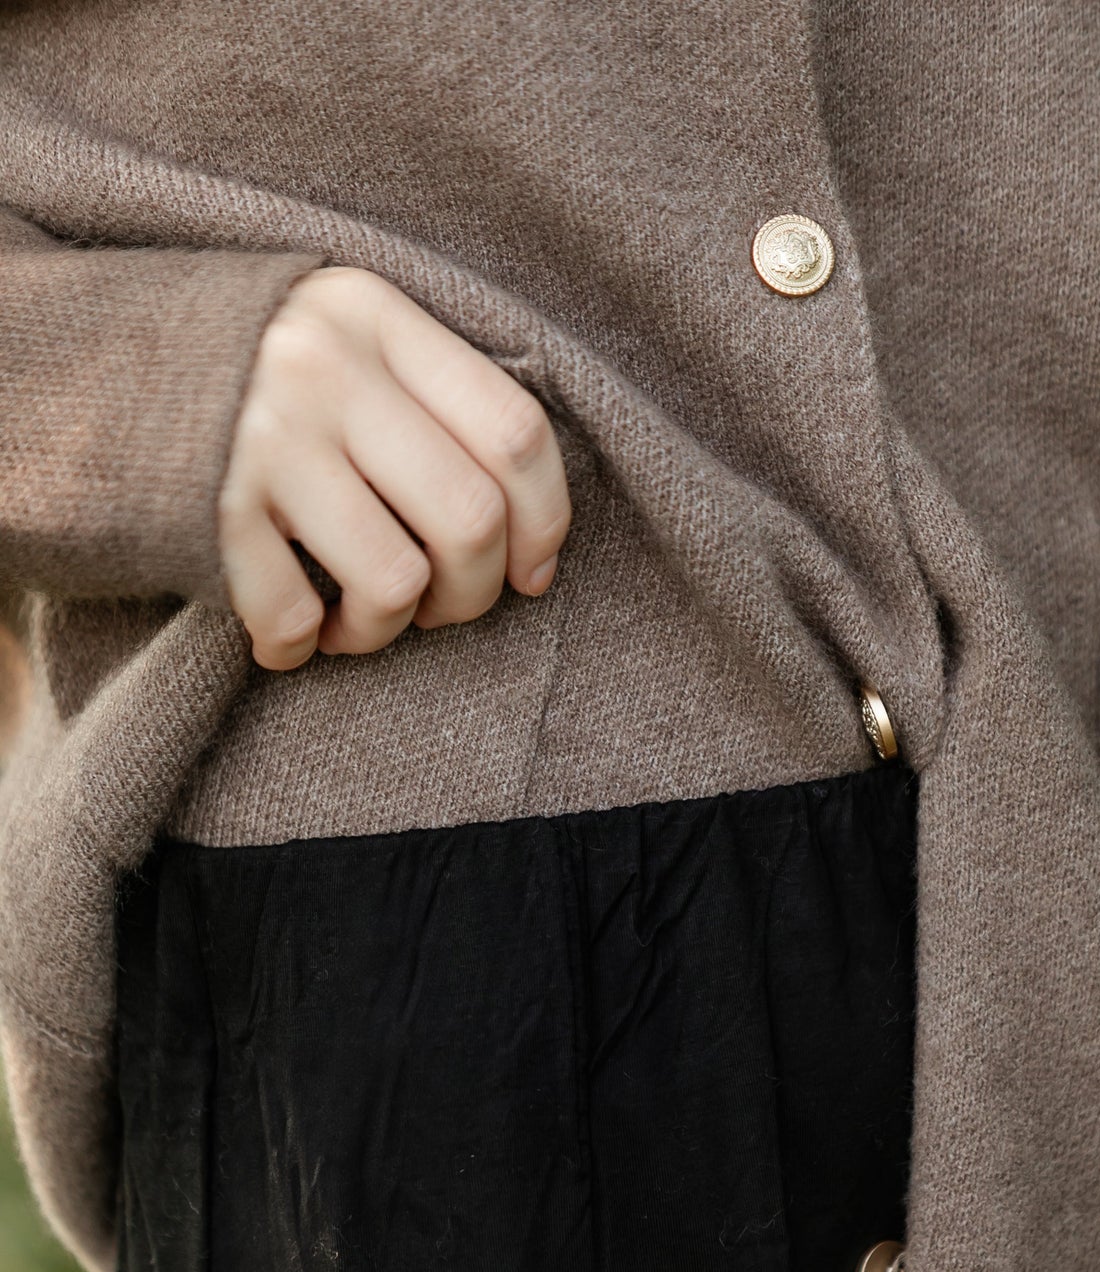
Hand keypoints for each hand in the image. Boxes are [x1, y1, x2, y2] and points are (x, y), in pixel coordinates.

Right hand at [216, 264, 570, 669]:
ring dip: (387, 632)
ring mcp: (261, 437)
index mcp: (375, 316)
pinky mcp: (205, 507)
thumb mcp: (344, 343)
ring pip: (394, 581)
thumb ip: (435, 403)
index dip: (545, 522)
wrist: (75, 363)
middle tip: (441, 607)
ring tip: (359, 623)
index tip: (532, 571)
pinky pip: (294, 616)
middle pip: (469, 519)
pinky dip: (303, 648)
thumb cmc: (248, 376)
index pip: (516, 431)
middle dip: (473, 595)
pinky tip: (293, 634)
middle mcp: (324, 367)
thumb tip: (534, 545)